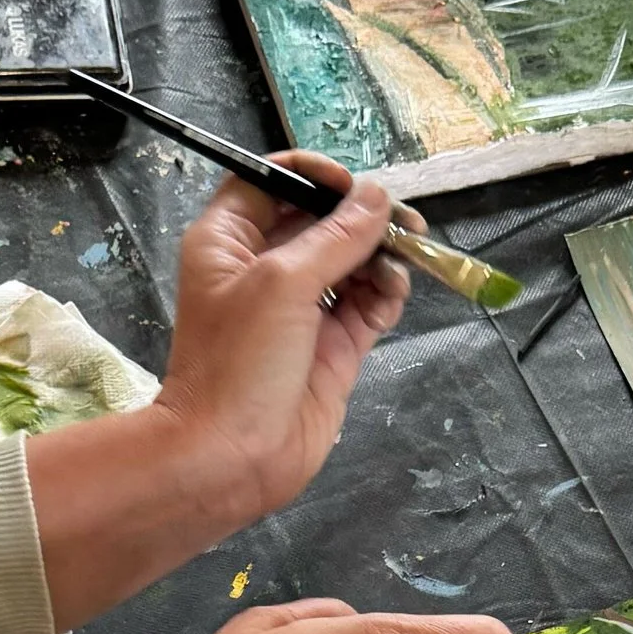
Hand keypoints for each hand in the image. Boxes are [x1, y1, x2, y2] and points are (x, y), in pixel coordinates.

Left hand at [150, 153, 411, 529]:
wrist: (231, 456)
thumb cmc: (235, 365)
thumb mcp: (282, 284)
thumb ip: (335, 237)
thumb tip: (376, 197)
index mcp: (230, 241)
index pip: (273, 183)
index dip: (314, 177)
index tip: (351, 185)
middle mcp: (264, 269)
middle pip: (322, 220)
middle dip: (362, 216)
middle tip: (401, 220)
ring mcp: (301, 309)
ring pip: (352, 260)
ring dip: (381, 254)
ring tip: (402, 258)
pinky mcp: (332, 346)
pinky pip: (368, 304)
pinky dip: (386, 292)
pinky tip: (393, 291)